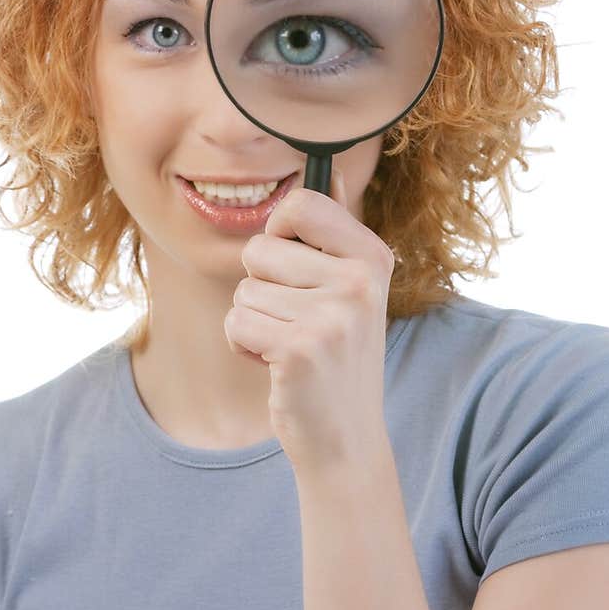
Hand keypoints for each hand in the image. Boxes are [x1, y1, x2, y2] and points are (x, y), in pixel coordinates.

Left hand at [224, 165, 394, 472]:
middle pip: (258, 249)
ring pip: (243, 290)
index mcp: (372, 258)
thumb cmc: (337, 358)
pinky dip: (243, 346)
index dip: (277, 232)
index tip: (291, 265)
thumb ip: (335, 234)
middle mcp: (359, 283)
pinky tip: (276, 365)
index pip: (301, 204)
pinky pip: (235, 323)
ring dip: (253, 322)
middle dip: (259, 287)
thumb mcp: (353, 291)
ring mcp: (332, 317)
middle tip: (296, 323)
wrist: (346, 438)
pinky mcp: (298, 350)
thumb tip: (327, 171)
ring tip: (289, 347)